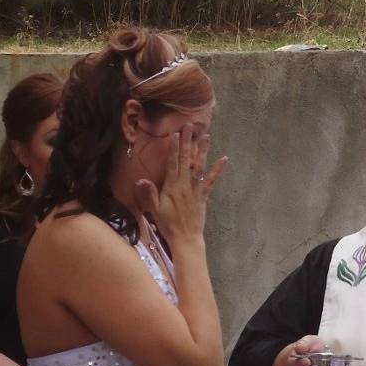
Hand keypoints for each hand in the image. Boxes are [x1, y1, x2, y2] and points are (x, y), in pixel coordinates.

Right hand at [134, 124, 227, 245]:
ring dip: (202, 151)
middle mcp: (185, 185)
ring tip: (205, 136)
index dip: (174, 148)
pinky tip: (224, 159)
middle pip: (186, 160)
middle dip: (187, 142)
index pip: (172, 163)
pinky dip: (217, 169)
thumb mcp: (154, 210)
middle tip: (189, 127)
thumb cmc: (168, 225)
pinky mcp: (204, 196)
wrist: (185, 239)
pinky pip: (211, 180)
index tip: (175, 134)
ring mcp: (196, 190)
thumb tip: (141, 180)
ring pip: (199, 166)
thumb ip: (149, 194)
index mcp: (172, 187)